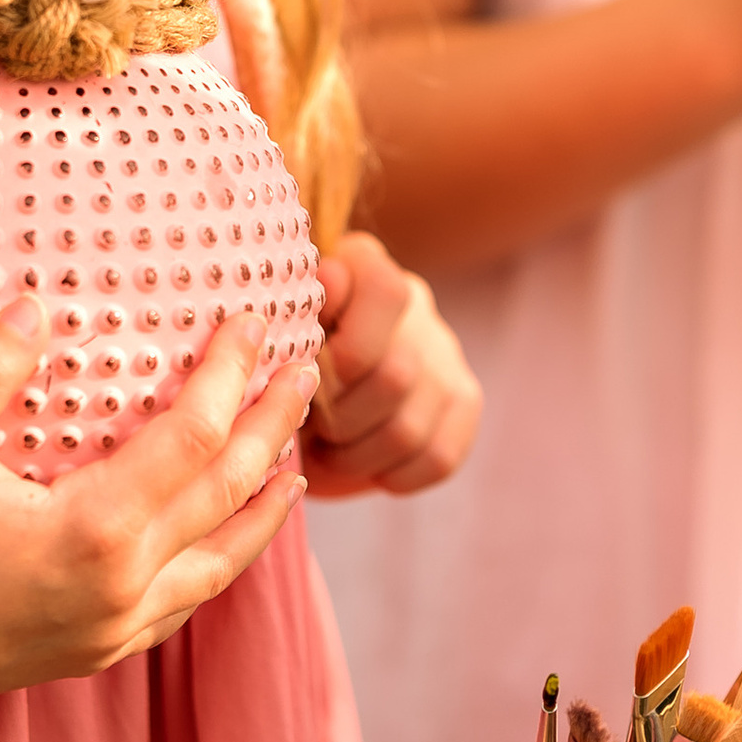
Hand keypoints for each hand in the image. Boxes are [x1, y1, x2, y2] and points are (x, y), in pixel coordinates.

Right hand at [0, 296, 317, 704]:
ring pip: (220, 563)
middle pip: (226, 495)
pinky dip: (222, 562)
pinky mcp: (97, 651)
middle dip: (272, 428)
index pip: (194, 439)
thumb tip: (36, 302)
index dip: (231, 376)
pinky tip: (227, 538)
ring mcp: (113, 629)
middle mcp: (119, 588)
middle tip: (307, 370)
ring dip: (263, 507)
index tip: (251, 320)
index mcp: (92, 534)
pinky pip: (184, 603)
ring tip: (296, 463)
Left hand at [303, 230, 480, 496]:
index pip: (386, 293)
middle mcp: (415, 306)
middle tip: (309, 429)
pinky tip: (363, 461)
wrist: (317, 388)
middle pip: (395, 376)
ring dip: (356, 456)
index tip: (312, 376)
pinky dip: (392, 474)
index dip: (351, 346)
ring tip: (327, 450)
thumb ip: (299, 311)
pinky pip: (438, 458)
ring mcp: (445, 355)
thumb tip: (331, 281)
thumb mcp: (278, 332)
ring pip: (410, 428)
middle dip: (338, 419)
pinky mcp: (463, 402)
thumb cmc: (284, 358)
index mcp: (364, 267)